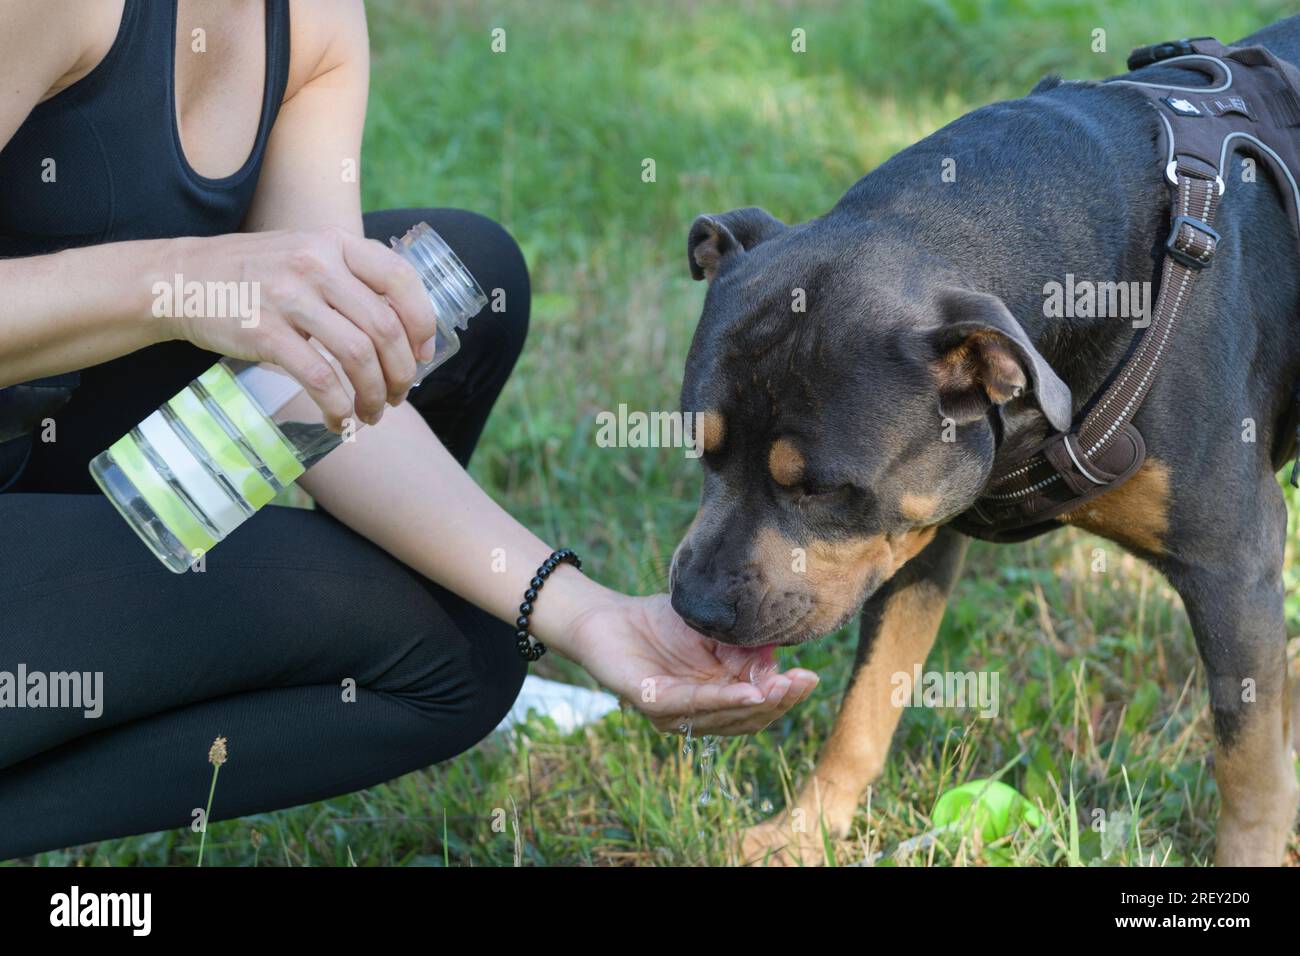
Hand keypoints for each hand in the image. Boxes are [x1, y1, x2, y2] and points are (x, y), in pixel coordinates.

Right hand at [166, 226, 438, 430]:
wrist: (181, 279)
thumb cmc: (254, 274)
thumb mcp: (306, 254)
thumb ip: (350, 279)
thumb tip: (403, 329)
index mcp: (335, 243)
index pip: (401, 279)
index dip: (422, 322)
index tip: (424, 355)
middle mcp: (316, 264)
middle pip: (384, 327)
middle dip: (402, 372)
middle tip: (399, 396)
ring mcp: (289, 297)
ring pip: (358, 356)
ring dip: (374, 394)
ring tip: (373, 413)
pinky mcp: (264, 332)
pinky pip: (319, 378)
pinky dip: (339, 406)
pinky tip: (340, 419)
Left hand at [570, 593, 818, 734]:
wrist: (606, 615)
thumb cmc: (661, 622)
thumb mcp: (712, 629)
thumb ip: (742, 644)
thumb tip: (778, 652)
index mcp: (715, 697)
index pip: (757, 706)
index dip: (784, 695)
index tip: (809, 677)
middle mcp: (697, 713)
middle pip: (747, 718)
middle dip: (779, 701)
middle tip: (803, 682)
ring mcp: (675, 714)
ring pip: (725, 717)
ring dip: (758, 703)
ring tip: (783, 687)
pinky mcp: (653, 703)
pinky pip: (694, 704)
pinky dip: (725, 700)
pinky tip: (750, 693)